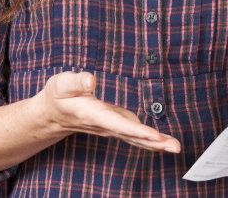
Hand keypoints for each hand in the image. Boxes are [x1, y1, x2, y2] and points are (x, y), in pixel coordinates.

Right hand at [35, 71, 180, 152]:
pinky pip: (134, 135)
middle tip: (174, 147)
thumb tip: (91, 80)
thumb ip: (75, 82)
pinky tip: (162, 142)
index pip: (117, 123)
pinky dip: (149, 139)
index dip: (136, 130)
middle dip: (153, 142)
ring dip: (155, 143)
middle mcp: (104, 124)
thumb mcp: (61, 84)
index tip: (154, 135)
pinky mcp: (115, 125)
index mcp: (92, 114)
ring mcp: (110, 127)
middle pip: (131, 135)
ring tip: (174, 146)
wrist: (53, 113)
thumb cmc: (58, 96)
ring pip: (135, 137)